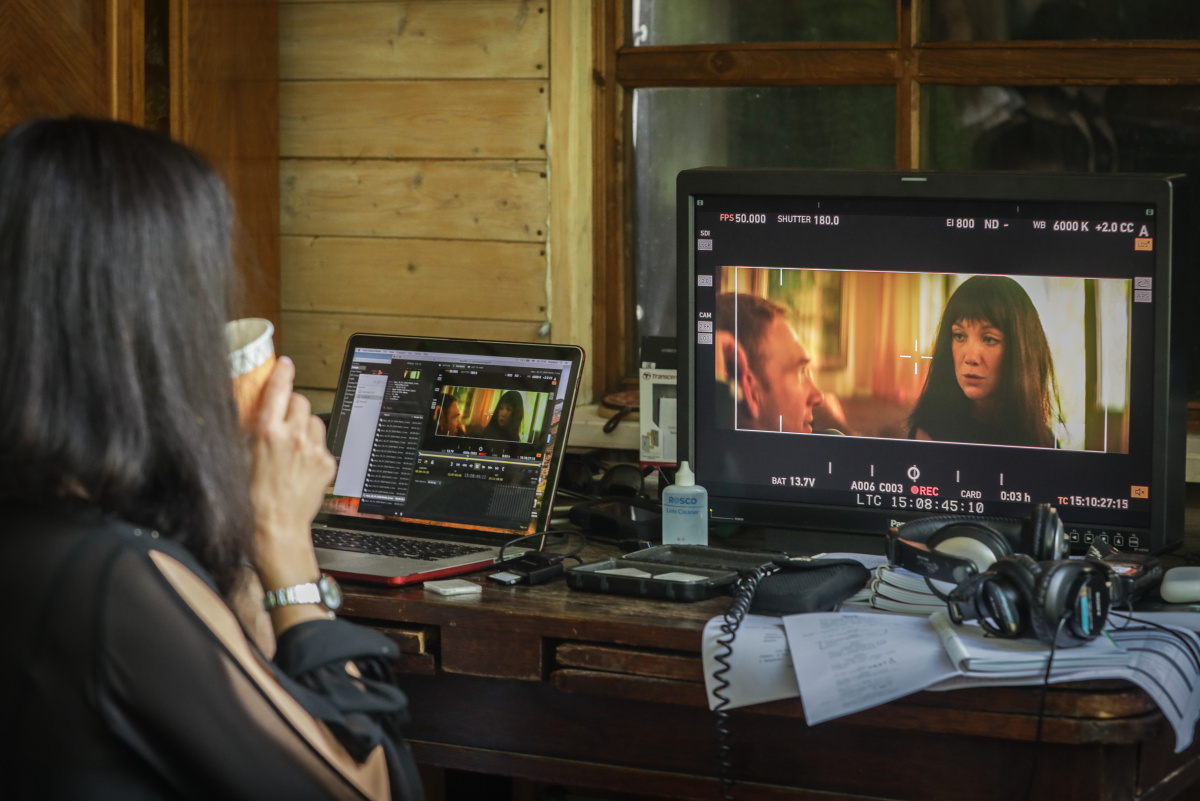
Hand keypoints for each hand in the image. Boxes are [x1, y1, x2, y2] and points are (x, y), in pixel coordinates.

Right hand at [248, 356, 336, 628]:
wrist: (276, 531)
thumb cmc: (252, 503)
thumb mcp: (238, 460)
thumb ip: (246, 433)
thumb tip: (246, 415)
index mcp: (268, 433)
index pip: (279, 389)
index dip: (282, 372)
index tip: (284, 364)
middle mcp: (294, 437)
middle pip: (300, 400)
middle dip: (291, 403)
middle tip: (282, 416)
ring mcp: (314, 450)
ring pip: (314, 420)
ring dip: (304, 424)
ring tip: (291, 443)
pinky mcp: (327, 463)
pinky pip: (322, 443)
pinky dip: (313, 446)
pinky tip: (300, 463)